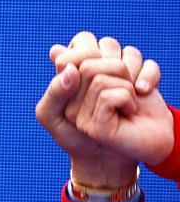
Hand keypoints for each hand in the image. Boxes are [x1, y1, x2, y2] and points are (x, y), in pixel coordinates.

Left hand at [41, 32, 172, 168]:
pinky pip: (149, 64)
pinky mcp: (142, 79)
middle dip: (102, 67)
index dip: (79, 56)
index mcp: (71, 68)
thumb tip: (71, 70)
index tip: (75, 80)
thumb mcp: (51, 118)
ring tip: (120, 96)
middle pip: (104, 44)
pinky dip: (148, 76)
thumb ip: (54, 92)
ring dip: (125, 73)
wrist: (108, 158)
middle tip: (100, 93)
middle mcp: (96, 65)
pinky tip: (142, 93)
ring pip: (127, 52)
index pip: (80, 43)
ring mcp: (120, 72)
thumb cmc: (74, 136)